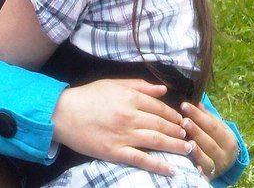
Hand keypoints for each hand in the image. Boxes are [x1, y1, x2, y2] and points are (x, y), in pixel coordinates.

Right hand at [51, 79, 191, 175]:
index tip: (183, 119)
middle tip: (190, 135)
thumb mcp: (113, 84)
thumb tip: (162, 89)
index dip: (174, 114)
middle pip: (161, 124)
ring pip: (156, 141)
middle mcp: (130, 116)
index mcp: (130, 97)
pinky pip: (141, 159)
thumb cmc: (87, 96)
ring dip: (176, 145)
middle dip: (179, 130)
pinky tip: (171, 168)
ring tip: (188, 149)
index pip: (159, 107)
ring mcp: (124, 135)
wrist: (63, 113)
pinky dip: (158, 165)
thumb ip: (139, 85)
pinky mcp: (115, 151)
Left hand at [179, 101, 238, 181]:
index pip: (212, 126)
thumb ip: (205, 116)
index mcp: (228, 139)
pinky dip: (198, 170)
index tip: (184, 105)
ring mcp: (217, 168)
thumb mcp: (215, 127)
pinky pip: (203, 175)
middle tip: (183, 121)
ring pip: (207, 159)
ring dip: (197, 151)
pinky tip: (190, 164)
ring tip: (186, 141)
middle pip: (210, 142)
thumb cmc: (215, 139)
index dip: (198, 115)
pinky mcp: (209, 178)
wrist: (224, 162)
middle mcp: (225, 155)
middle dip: (196, 131)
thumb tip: (194, 102)